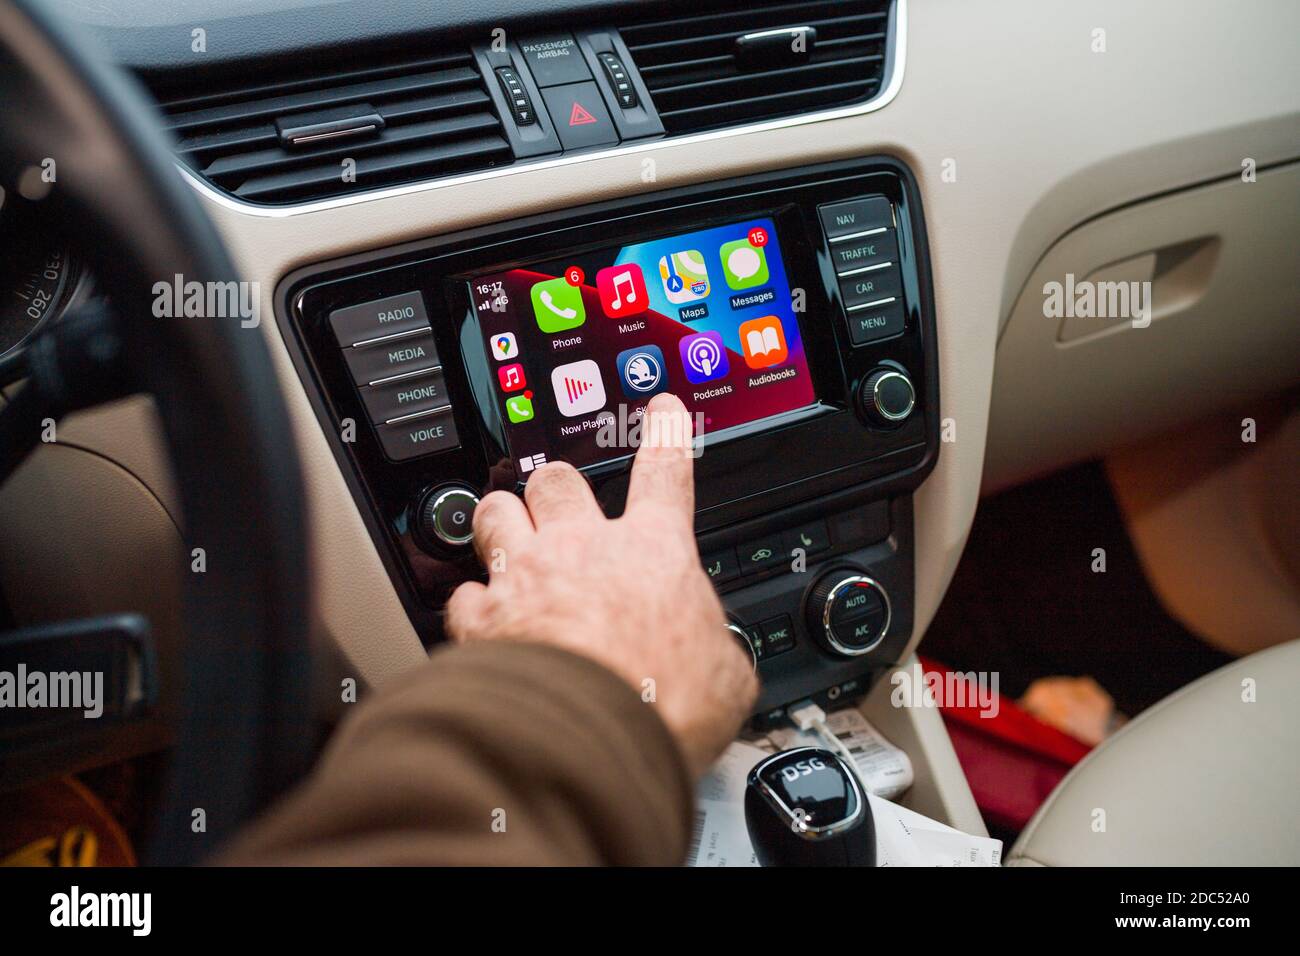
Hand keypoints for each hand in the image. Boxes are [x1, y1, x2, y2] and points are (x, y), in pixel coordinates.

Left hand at [445, 392, 758, 777]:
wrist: (587, 737)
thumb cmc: (662, 703)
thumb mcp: (726, 676)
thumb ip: (717, 651)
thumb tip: (720, 663)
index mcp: (654, 552)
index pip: (665, 472)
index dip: (665, 435)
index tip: (662, 411)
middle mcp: (584, 549)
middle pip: (558, 480)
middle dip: (555, 486)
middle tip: (559, 504)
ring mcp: (525, 577)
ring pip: (496, 512)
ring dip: (500, 520)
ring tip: (505, 536)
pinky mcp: (482, 618)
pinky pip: (464, 592)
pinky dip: (471, 604)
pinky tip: (479, 620)